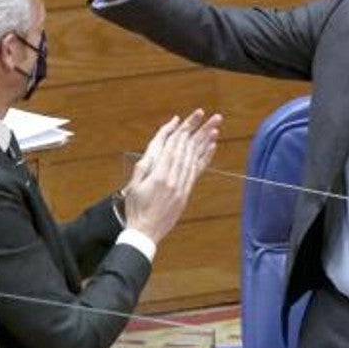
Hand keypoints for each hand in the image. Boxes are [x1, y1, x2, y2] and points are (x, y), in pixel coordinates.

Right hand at [123, 109, 221, 242]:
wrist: (145, 233)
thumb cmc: (135, 209)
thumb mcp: (134, 186)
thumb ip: (144, 166)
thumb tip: (154, 150)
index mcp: (159, 176)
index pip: (172, 147)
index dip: (180, 131)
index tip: (185, 118)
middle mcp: (173, 180)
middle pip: (186, 149)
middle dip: (196, 129)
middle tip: (206, 114)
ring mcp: (182, 187)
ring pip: (195, 158)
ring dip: (205, 140)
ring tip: (214, 126)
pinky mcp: (186, 193)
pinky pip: (197, 171)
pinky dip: (205, 158)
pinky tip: (212, 147)